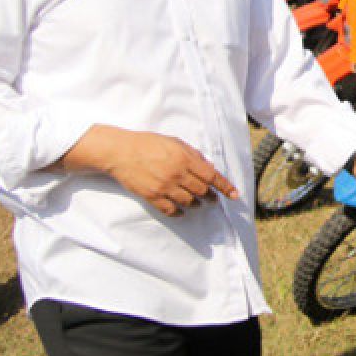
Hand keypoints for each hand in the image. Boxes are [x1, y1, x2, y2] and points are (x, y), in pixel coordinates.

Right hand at [100, 128, 238, 216]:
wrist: (121, 152)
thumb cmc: (148, 144)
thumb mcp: (174, 142)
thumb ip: (194, 154)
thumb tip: (209, 167)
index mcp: (185, 158)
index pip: (211, 176)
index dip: (225, 186)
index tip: (234, 195)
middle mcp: (177, 174)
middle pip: (202, 191)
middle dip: (211, 197)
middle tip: (213, 199)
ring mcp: (164, 187)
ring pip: (189, 202)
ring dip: (196, 204)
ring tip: (197, 203)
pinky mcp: (152, 196)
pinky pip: (170, 210)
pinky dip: (179, 213)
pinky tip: (182, 212)